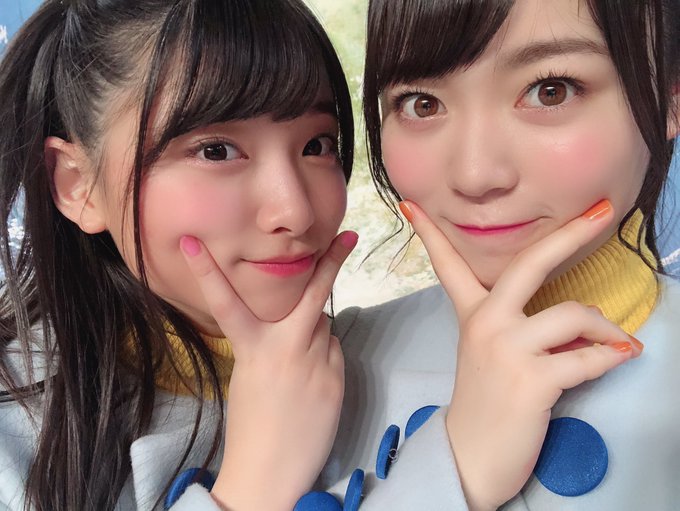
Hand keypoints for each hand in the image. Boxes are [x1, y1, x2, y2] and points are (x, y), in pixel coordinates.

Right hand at [180, 231, 357, 510]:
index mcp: (252, 349)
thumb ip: (274, 343)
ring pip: (324, 327)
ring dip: (317, 333)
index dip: (204, 270)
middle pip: (314, 296)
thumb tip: (306, 321)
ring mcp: (316, 364)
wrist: (270, 473)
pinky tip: (313, 382)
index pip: (224, 302)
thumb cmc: (252, 425)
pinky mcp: (337, 380)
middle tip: (348, 236)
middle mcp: (285, 350)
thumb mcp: (250, 376)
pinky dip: (326, 357)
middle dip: (331, 263)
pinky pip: (335, 352)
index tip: (191, 242)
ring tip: (300, 365)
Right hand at [400, 200, 641, 510]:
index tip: (413, 204)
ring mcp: (507, 349)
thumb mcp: (488, 354)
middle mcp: (486, 324)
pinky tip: (619, 358)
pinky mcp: (532, 379)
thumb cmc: (485, 404)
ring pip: (575, 313)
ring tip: (617, 342)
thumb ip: (518, 326)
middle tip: (603, 212)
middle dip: (572, 234)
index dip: (429, 232)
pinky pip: (589, 358)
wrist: (470, 457)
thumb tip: (578, 316)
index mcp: (472, 316)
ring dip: (607, 328)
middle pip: (530, 263)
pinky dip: (611, 358)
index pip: (447, 265)